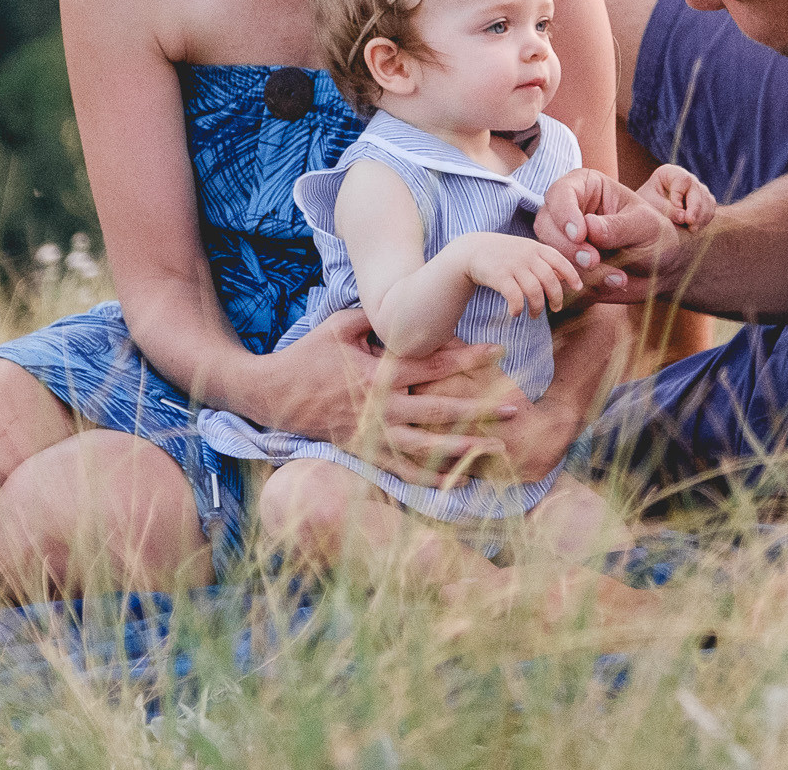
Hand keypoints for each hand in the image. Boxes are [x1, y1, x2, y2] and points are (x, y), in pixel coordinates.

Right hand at [262, 310, 521, 484]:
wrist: (274, 395)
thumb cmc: (309, 355)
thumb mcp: (340, 326)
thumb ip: (375, 317)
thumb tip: (406, 306)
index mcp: (378, 373)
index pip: (431, 365)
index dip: (466, 358)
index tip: (498, 352)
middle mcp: (380, 407)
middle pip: (438, 409)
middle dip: (478, 408)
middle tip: (514, 407)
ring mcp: (373, 434)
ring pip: (426, 447)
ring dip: (463, 449)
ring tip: (495, 449)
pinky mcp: (365, 452)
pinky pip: (402, 471)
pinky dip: (430, 479)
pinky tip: (459, 482)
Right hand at [455, 230, 582, 317]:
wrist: (472, 249)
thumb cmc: (504, 254)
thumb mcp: (526, 250)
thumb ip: (545, 261)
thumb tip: (565, 277)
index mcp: (536, 248)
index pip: (560, 260)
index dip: (571, 275)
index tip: (577, 288)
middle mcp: (527, 255)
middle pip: (550, 280)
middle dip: (556, 298)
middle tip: (555, 309)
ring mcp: (513, 265)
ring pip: (535, 291)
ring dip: (537, 307)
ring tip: (534, 315)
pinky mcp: (499, 276)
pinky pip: (515, 297)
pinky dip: (518, 308)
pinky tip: (516, 313)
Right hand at [534, 167, 683, 302]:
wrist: (664, 269)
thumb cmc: (656, 236)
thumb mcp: (644, 225)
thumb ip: (617, 226)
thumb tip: (588, 226)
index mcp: (587, 186)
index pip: (561, 192)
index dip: (564, 213)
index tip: (580, 235)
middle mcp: (570, 209)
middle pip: (545, 223)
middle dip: (566, 245)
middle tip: (593, 260)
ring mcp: (565, 238)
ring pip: (549, 251)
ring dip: (577, 267)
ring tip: (615, 275)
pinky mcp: (568, 264)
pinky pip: (562, 275)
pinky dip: (586, 283)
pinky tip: (615, 282)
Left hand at [639, 163, 716, 229]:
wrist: (649, 216)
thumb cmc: (646, 206)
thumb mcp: (650, 204)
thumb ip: (666, 208)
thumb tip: (684, 217)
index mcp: (670, 173)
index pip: (682, 179)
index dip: (680, 194)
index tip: (675, 208)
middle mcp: (686, 179)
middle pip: (697, 189)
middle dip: (695, 208)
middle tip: (690, 223)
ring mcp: (696, 190)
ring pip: (706, 200)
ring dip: (701, 215)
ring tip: (692, 229)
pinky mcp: (703, 202)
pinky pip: (710, 209)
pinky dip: (705, 219)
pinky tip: (695, 228)